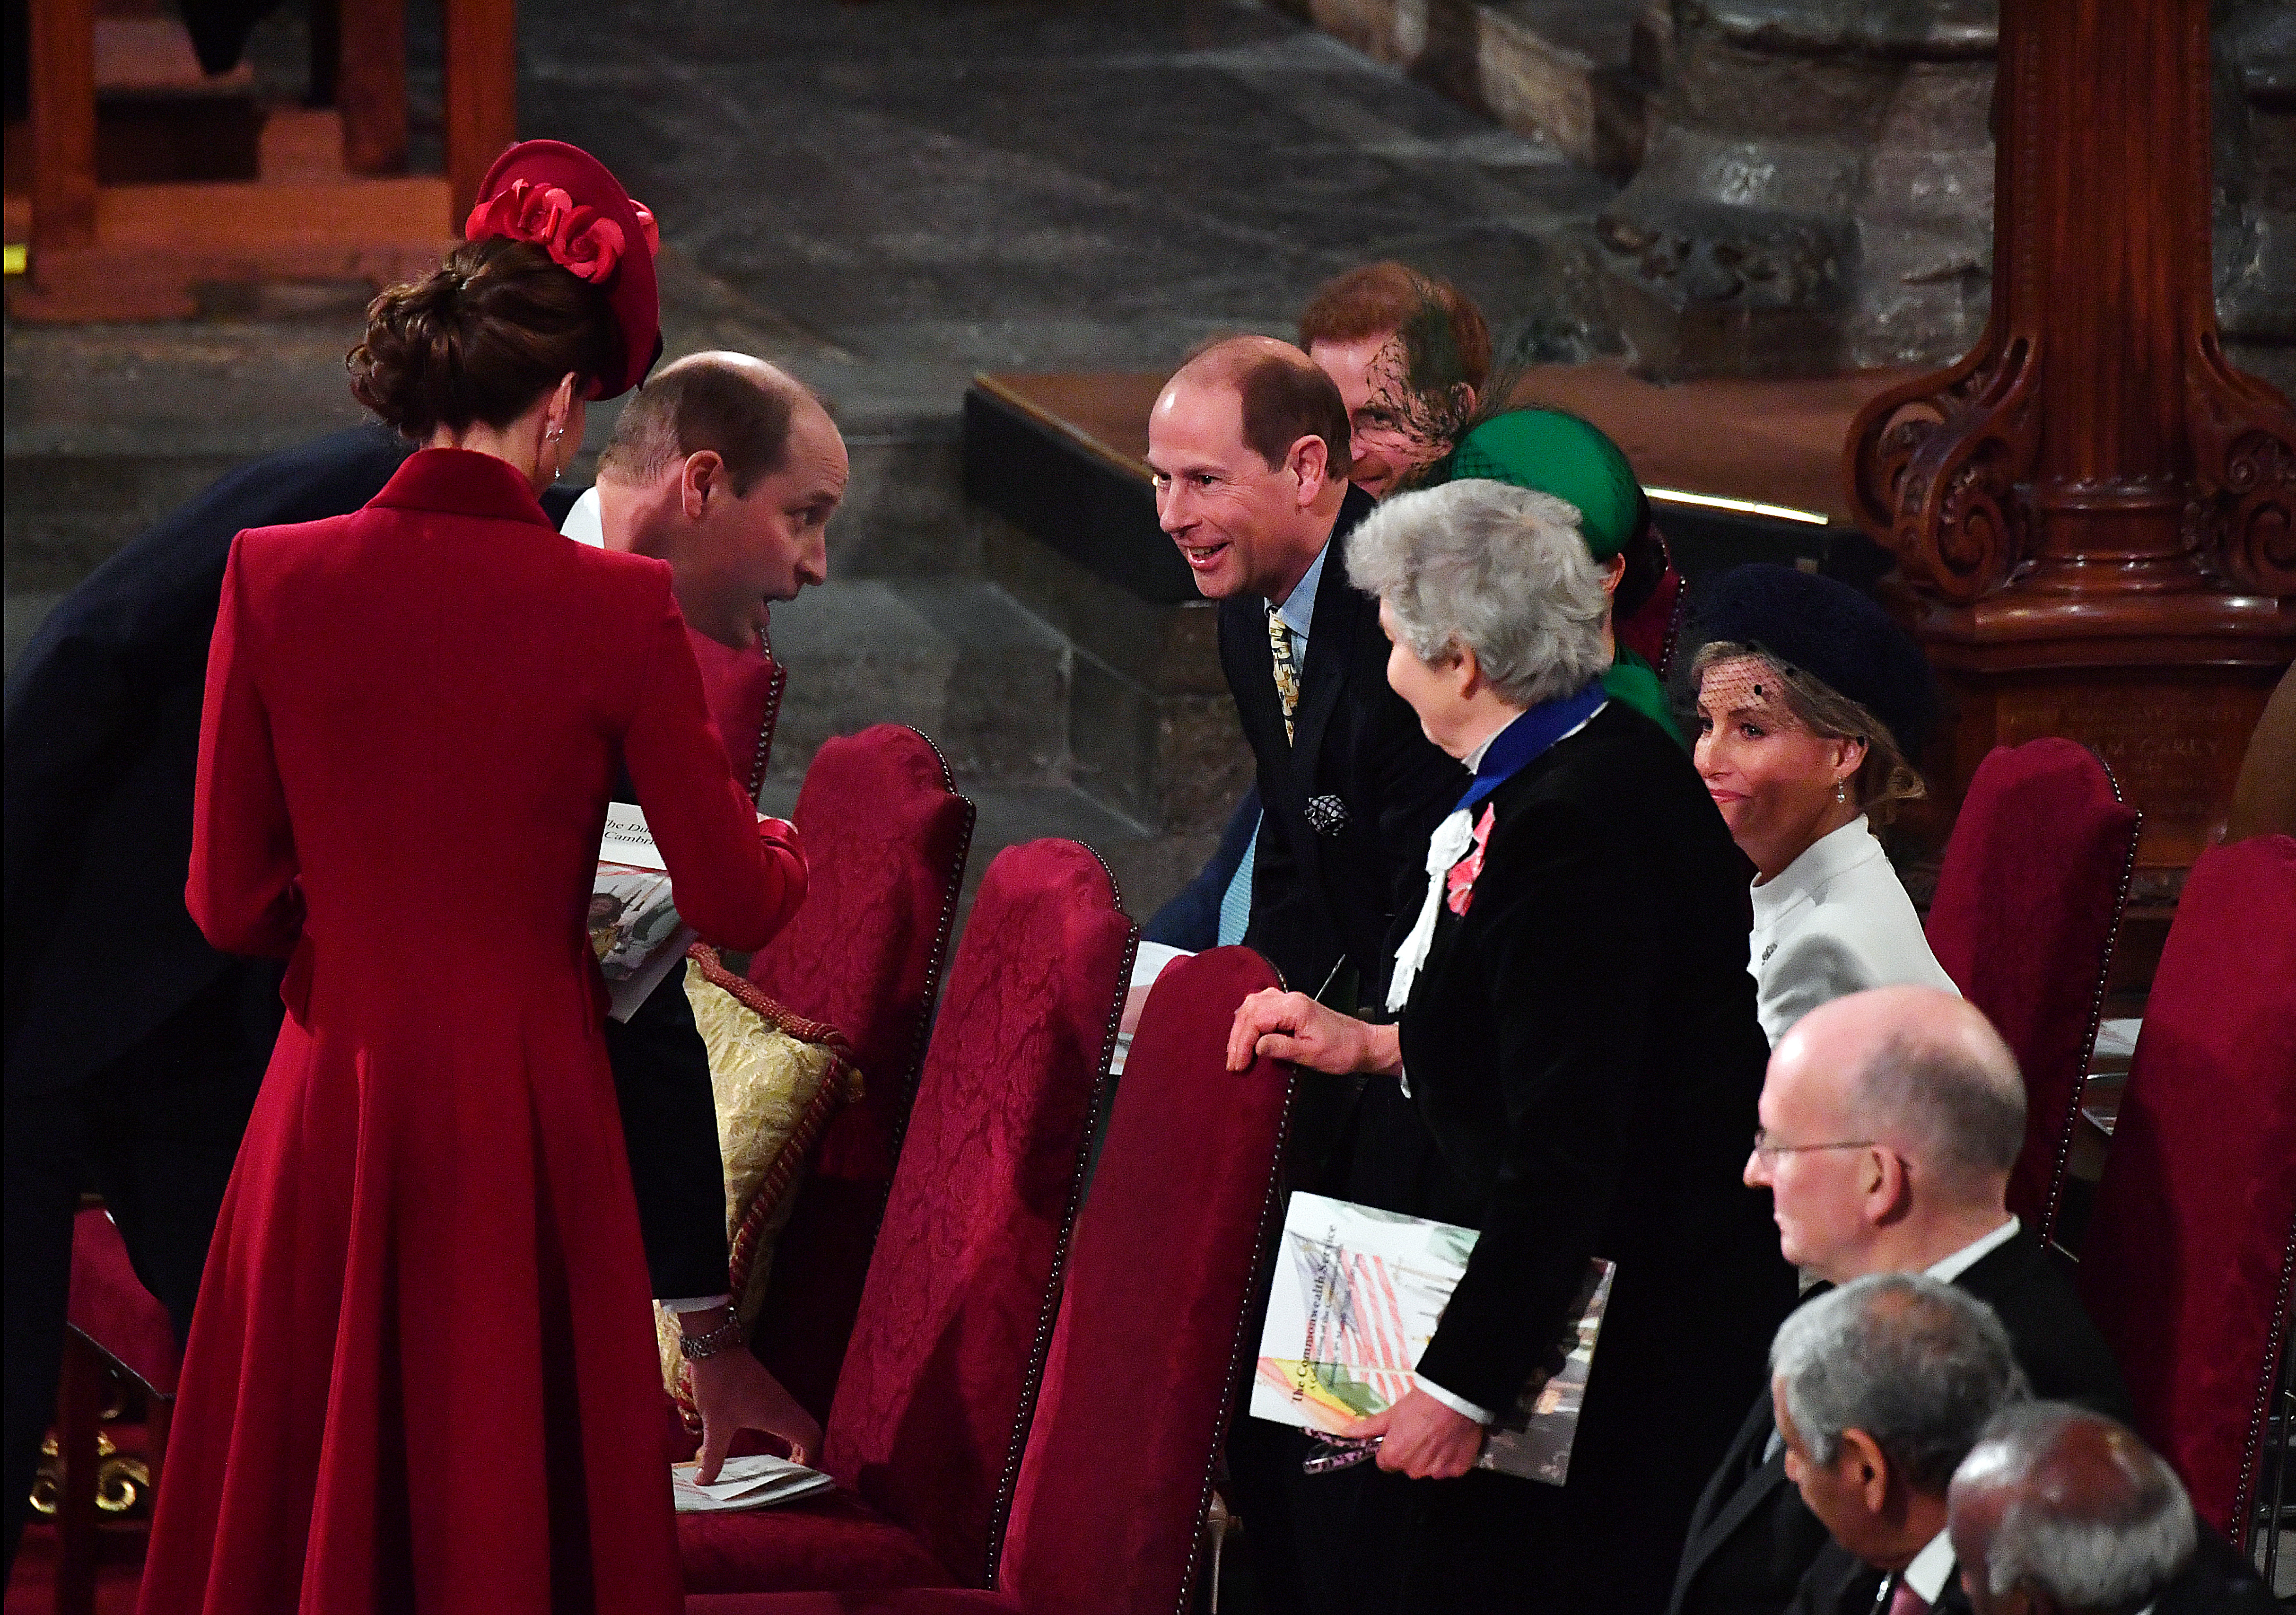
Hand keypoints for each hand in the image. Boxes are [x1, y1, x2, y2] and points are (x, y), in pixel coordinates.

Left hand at [686, 1346, 821, 1481]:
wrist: (716, 1347)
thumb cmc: (720, 1385)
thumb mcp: (715, 1426)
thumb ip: (712, 1457)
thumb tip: (705, 1482)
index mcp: (781, 1415)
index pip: (812, 1439)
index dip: (810, 1461)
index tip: (795, 1478)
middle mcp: (786, 1406)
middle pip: (812, 1432)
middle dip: (807, 1454)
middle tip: (790, 1474)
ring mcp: (779, 1397)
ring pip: (801, 1423)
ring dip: (798, 1442)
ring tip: (781, 1463)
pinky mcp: (770, 1392)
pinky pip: (789, 1416)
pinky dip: (788, 1432)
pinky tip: (767, 1441)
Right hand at [1225, 989, 1398, 1076]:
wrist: (1363, 1044)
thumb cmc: (1342, 1051)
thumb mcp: (1311, 1054)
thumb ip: (1281, 1048)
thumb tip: (1256, 1046)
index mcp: (1294, 1008)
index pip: (1256, 1020)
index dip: (1242, 1043)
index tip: (1238, 1065)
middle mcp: (1290, 998)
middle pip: (1250, 1009)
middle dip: (1237, 1036)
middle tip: (1233, 1062)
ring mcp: (1291, 1000)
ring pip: (1254, 1005)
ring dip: (1241, 1027)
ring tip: (1235, 1051)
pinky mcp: (1292, 1007)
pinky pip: (1263, 1006)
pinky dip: (1250, 1020)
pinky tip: (1246, 1034)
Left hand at [1341, 1389, 1483, 1479]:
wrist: (1454, 1397)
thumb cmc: (1420, 1404)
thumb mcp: (1390, 1414)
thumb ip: (1368, 1428)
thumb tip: (1345, 1433)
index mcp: (1395, 1457)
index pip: (1386, 1463)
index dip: (1392, 1449)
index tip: (1402, 1436)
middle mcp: (1414, 1470)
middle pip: (1408, 1467)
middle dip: (1413, 1454)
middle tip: (1422, 1432)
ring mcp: (1437, 1472)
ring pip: (1429, 1469)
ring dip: (1432, 1457)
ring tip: (1438, 1434)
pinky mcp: (1457, 1470)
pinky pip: (1449, 1469)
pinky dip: (1450, 1458)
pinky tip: (1451, 1440)